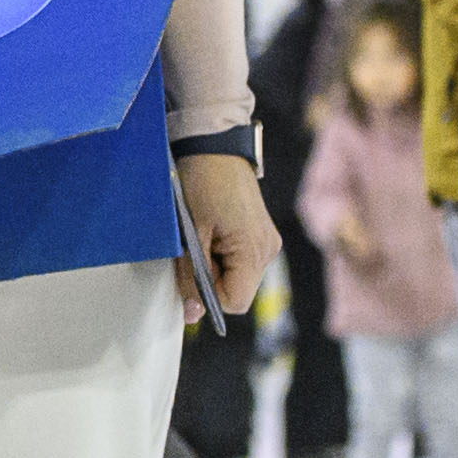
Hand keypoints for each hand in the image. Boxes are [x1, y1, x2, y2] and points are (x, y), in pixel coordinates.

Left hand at [175, 153, 278, 326]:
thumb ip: (192, 276)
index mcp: (255, 251)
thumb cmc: (202, 183)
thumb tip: (192, 313)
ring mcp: (266, 241)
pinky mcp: (259, 233)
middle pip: (235, 289)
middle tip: (191, 246)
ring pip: (235, 275)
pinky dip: (219, 253)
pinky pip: (238, 259)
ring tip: (201, 233)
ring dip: (212, 264)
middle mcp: (268, 250)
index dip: (208, 296)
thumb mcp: (190, 233)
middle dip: (208, 278)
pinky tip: (209, 230)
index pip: (235, 302)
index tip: (189, 272)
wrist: (214, 145)